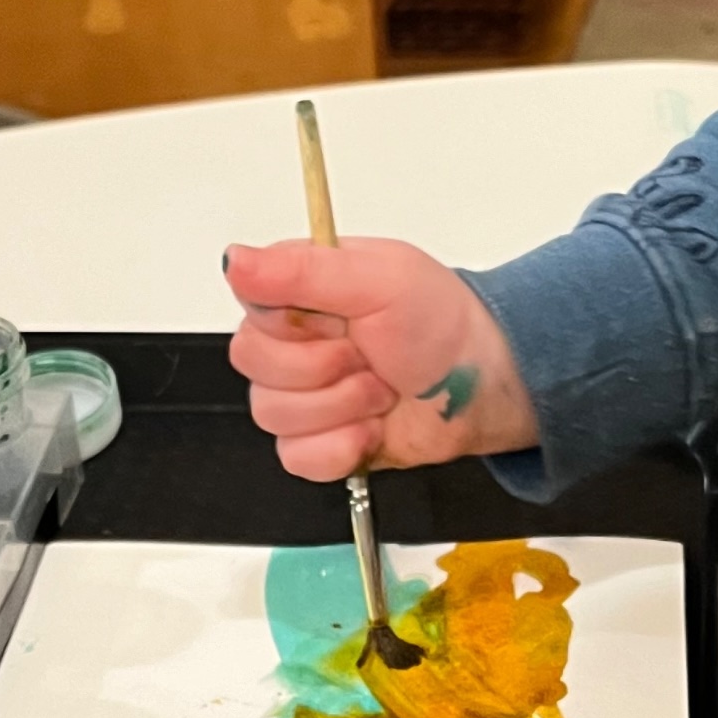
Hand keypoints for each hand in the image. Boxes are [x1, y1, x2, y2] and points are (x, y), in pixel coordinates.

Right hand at [223, 236, 538, 480]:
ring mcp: (306, 392)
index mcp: (302, 288)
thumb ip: (303, 270)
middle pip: (253, 365)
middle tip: (370, 357)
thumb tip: (234, 260)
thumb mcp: (381, 279)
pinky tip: (371, 429)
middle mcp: (297, 339)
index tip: (338, 321)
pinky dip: (339, 448)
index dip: (292, 325)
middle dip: (323, 369)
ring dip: (340, 407)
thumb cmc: (443, 322)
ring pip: (271, 413)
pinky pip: (294, 456)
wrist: (483, 387)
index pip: (250, 307)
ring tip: (380, 390)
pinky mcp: (319, 440)